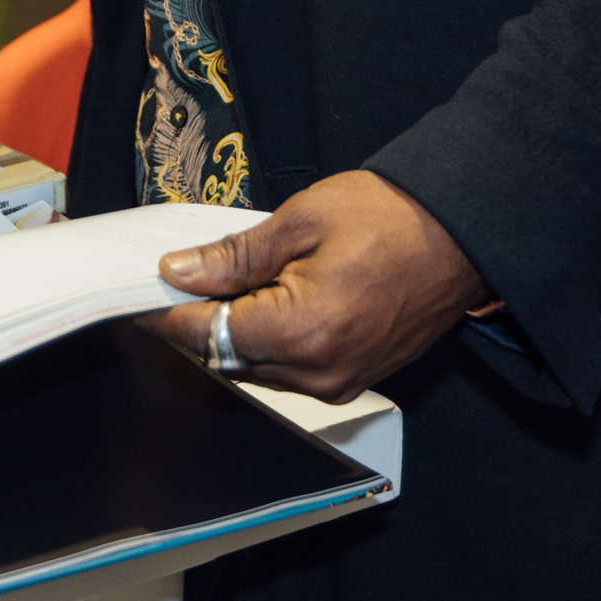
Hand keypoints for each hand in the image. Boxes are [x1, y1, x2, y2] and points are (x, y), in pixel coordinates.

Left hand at [141, 171, 488, 402]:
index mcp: (302, 331)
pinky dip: (266, 341)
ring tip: (220, 283)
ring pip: (255, 368)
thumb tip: (181, 273)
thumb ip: (235, 255)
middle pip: (227, 357)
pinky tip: (263, 302)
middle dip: (196, 320)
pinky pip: (289, 370)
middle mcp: (319, 372)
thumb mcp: (302, 220)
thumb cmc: (393, 218)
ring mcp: (340, 382)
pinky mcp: (354, 378)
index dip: (165, 313)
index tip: (138, 296)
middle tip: (174, 280)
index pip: (207, 334)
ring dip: (230, 332)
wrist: (462, 234)